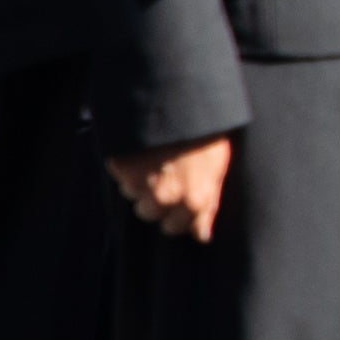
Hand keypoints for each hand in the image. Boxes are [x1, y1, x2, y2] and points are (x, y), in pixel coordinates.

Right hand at [109, 135, 231, 241]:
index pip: (173, 228)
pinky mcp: (121, 166)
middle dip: (155, 199)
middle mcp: (164, 196)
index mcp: (193, 200)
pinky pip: (120, 175)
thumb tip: (203, 236)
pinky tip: (143, 150)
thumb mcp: (218, 170)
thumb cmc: (207, 136)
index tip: (177, 201)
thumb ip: (209, 206)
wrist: (183, 103)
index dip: (175, 216)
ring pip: (132, 194)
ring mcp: (140, 182)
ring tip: (155, 158)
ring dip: (140, 181)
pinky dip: (127, 165)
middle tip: (165, 175)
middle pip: (148, 213)